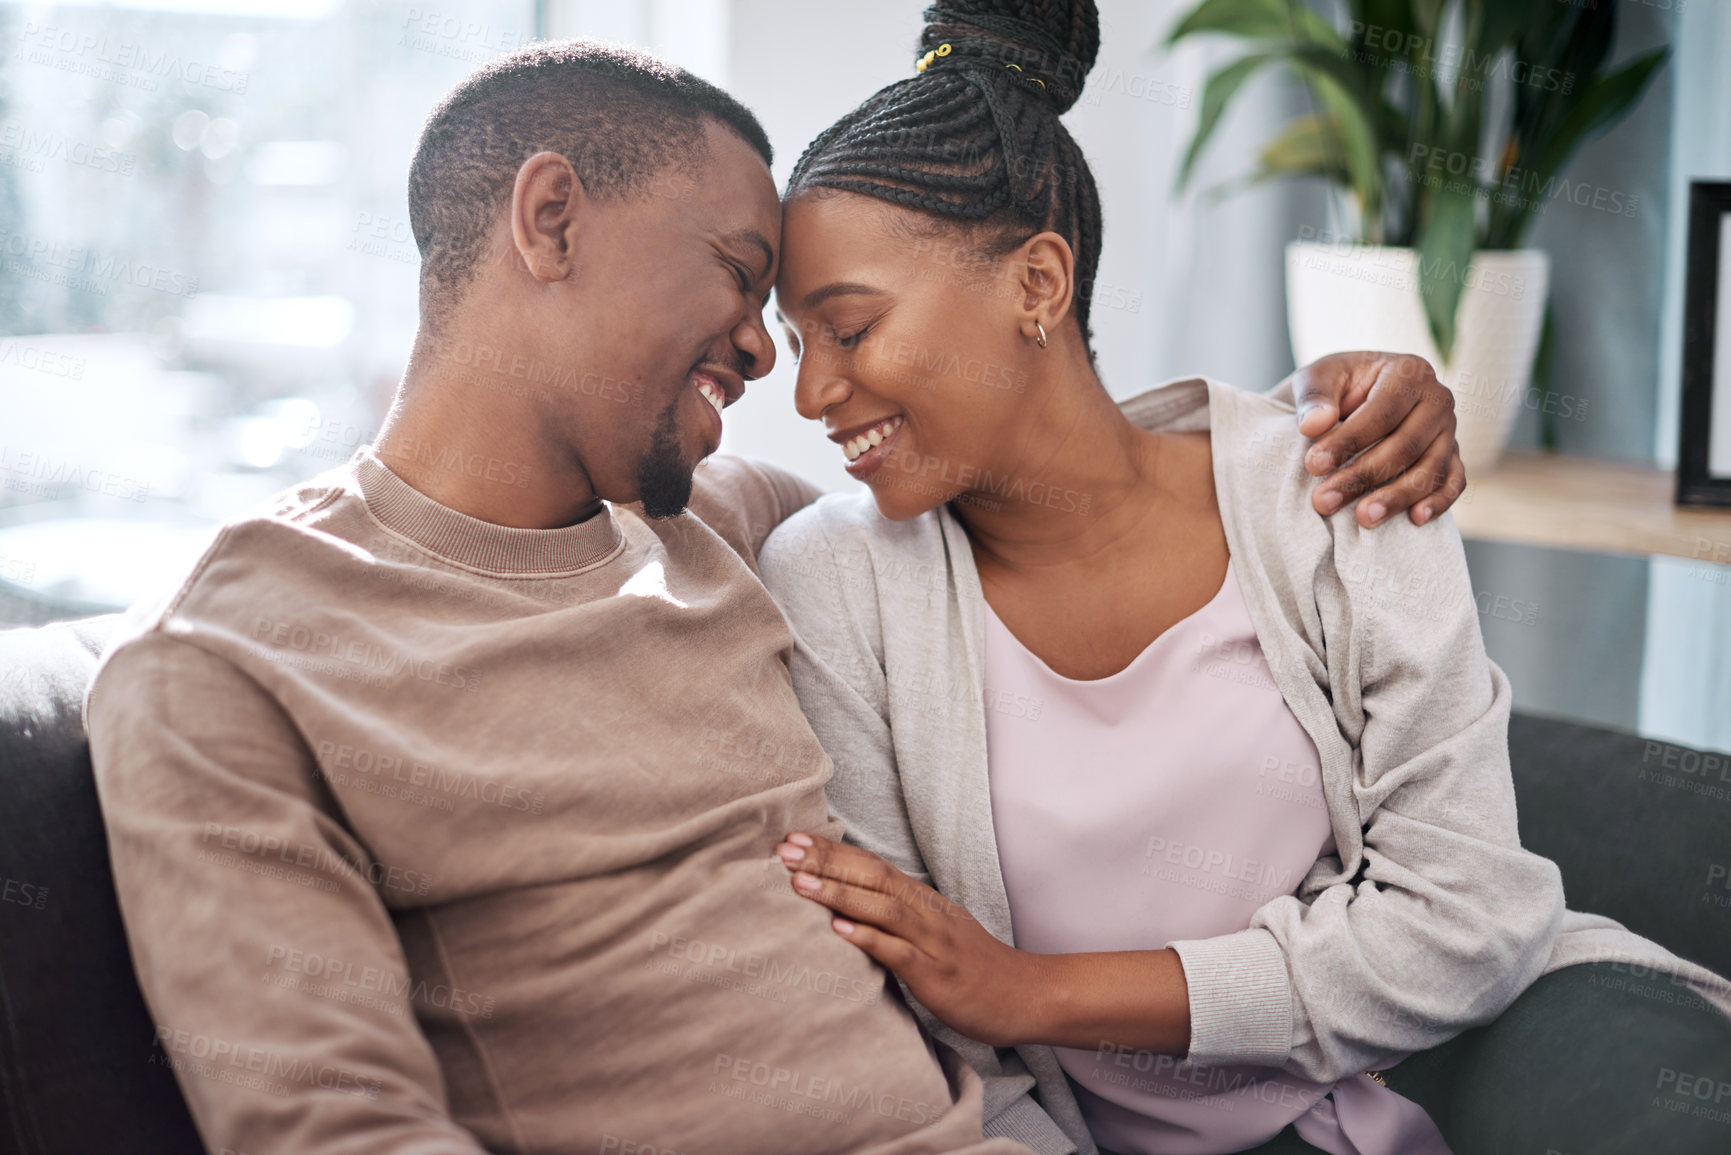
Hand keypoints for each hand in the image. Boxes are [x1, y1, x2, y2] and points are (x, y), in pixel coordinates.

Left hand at [775, 832, 1039, 1046]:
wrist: (1028, 995)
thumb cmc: (976, 968)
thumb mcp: (936, 933)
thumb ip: (900, 918)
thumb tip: (853, 908)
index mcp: (923, 901)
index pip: (872, 866)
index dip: (833, 852)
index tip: (794, 840)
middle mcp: (927, 913)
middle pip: (872, 877)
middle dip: (826, 862)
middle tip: (784, 850)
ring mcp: (934, 941)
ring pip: (883, 908)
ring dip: (839, 893)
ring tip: (799, 883)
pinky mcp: (938, 974)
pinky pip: (900, 953)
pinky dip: (869, 939)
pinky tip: (839, 931)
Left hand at [1285, 351, 1465, 527]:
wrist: (1354, 397)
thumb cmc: (1335, 387)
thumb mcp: (1316, 378)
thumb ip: (1314, 397)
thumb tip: (1314, 425)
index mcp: (1409, 372)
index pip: (1382, 411)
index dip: (1349, 441)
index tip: (1313, 465)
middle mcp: (1437, 400)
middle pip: (1406, 445)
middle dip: (1363, 476)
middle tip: (1324, 501)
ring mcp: (1448, 430)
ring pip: (1431, 468)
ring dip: (1397, 497)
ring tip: (1362, 518)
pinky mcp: (1452, 456)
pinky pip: (1454, 481)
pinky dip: (1439, 501)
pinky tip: (1414, 519)